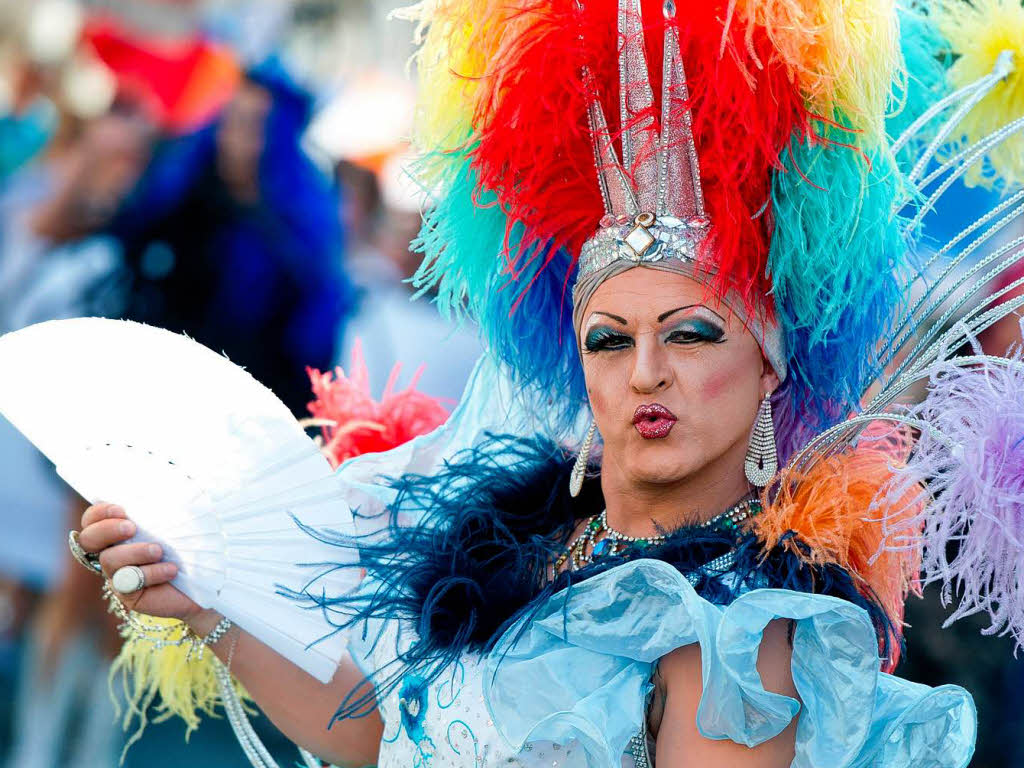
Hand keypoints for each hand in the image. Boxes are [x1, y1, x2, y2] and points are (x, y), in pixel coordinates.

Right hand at [78, 502, 202, 620]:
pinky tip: (171, 570)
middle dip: (106, 530)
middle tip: (131, 528)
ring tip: (159, 550)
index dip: (99, 512)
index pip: (92, 519)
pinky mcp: (129, 595)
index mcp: (120, 532)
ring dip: (135, 551)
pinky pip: (129, 581)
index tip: (122, 509)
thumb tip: (166, 480)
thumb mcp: (181, 520)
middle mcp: (113, 552)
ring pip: (110, 560)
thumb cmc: (193, 545)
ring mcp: (119, 574)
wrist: (208, 581)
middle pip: (88, 539)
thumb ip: (165, 506)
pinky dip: (151, 572)